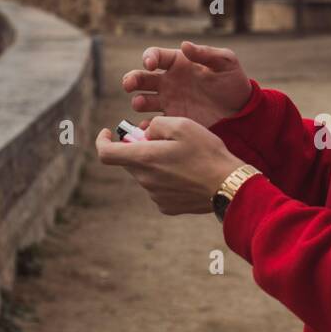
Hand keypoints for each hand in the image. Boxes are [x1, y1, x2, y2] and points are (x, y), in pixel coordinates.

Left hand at [95, 115, 244, 215]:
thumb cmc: (207, 153)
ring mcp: (155, 196)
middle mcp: (145, 180)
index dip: (102, 141)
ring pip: (146, 174)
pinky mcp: (167, 207)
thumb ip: (156, 124)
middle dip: (139, 147)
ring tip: (182, 158)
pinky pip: (158, 188)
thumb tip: (146, 133)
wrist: (228, 186)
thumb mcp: (183, 124)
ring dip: (155, 163)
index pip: (106, 153)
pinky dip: (166, 179)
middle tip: (161, 139)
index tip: (108, 132)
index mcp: (144, 159)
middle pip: (130, 161)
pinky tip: (187, 175)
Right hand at [122, 40, 252, 127]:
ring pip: (142, 99)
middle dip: (131, 79)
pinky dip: (147, 125)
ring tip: (141, 103)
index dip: (149, 58)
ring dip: (137, 101)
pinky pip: (153, 123)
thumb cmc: (233, 81)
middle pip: (141, 78)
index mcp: (178, 63)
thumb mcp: (225, 62)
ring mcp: (168, 101)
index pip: (156, 56)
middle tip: (129, 84)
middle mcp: (168, 81)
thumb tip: (185, 45)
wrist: (241, 110)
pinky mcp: (172, 119)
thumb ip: (206, 53)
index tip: (150, 64)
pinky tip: (148, 127)